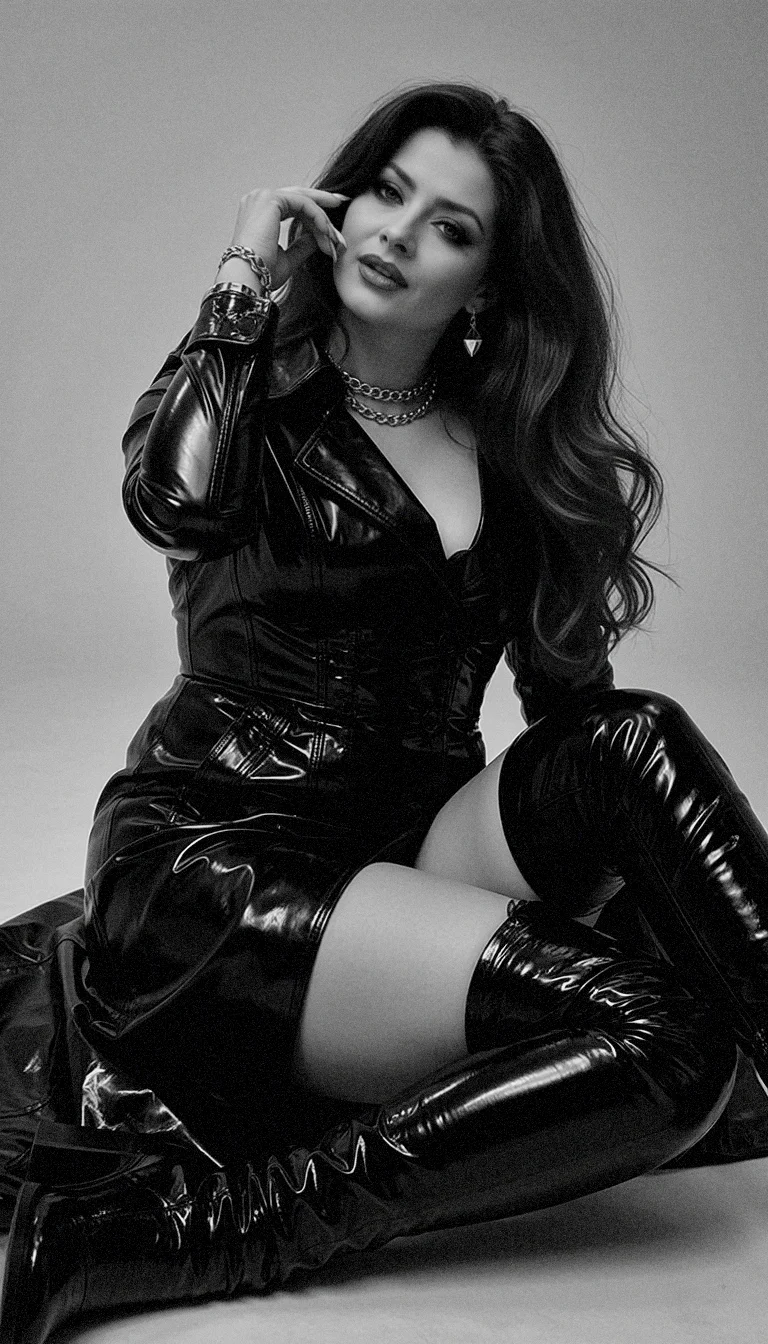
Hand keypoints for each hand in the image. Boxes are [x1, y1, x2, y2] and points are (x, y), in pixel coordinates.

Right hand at [227, 187, 348, 288]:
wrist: (248, 277)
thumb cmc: (261, 273)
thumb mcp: (288, 258)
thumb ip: (303, 244)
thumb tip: (319, 236)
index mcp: (258, 211)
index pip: (291, 204)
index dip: (313, 212)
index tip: (330, 223)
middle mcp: (259, 199)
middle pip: (299, 197)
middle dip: (322, 202)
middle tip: (341, 202)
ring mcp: (264, 197)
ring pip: (304, 201)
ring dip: (322, 220)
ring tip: (335, 238)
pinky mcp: (271, 199)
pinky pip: (304, 204)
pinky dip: (318, 218)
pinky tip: (327, 232)